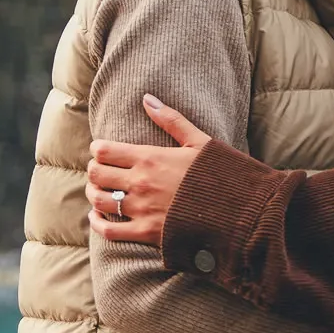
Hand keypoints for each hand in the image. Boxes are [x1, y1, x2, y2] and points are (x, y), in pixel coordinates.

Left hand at [87, 98, 210, 243]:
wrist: (239, 211)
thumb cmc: (221, 173)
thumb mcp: (199, 141)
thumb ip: (171, 119)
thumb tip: (147, 99)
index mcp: (151, 158)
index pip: (105, 151)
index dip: (98, 149)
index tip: (101, 150)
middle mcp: (141, 183)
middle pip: (96, 174)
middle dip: (94, 170)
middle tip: (100, 170)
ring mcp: (142, 209)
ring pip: (99, 200)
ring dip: (94, 193)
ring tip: (99, 190)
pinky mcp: (147, 233)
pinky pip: (109, 230)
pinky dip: (98, 223)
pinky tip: (97, 216)